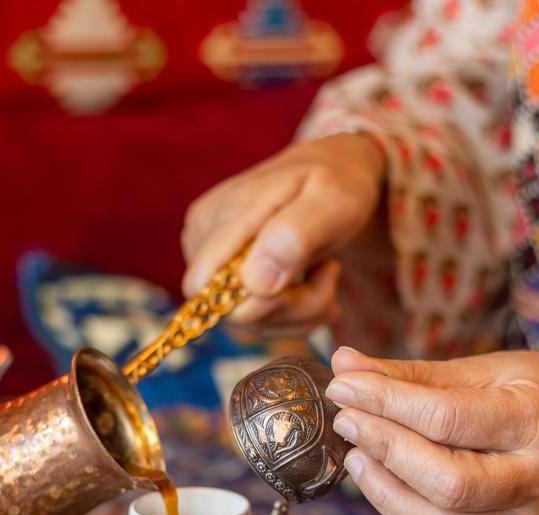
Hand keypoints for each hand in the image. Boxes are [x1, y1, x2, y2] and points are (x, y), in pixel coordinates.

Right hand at [181, 134, 384, 334]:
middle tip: (332, 272)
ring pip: (245, 321)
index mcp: (224, 214)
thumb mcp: (333, 200)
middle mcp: (203, 235)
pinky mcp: (217, 272)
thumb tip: (255, 282)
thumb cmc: (335, 182)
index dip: (263, 305)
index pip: (209, 288)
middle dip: (292, 308)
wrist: (330, 170)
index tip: (321, 276)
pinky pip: (251, 317)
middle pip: (231, 311)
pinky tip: (311, 282)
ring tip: (327, 273)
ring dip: (297, 311)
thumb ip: (294, 236)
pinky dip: (289, 312)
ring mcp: (206, 255)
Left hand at [325, 347, 538, 514]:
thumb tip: (344, 365)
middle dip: (386, 454)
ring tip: (362, 466)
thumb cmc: (529, 394)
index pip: (448, 418)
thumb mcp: (482, 370)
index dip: (385, 404)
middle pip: (451, 485)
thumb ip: (411, 375)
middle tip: (349, 427)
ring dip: (390, 501)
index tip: (343, 390)